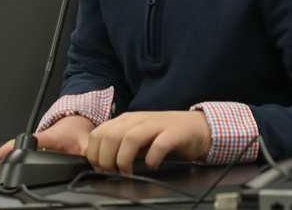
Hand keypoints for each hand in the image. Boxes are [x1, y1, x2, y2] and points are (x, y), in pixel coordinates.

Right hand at [0, 115, 93, 177]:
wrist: (77, 119)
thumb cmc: (78, 130)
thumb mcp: (87, 142)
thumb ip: (90, 153)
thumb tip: (94, 163)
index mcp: (49, 137)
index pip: (29, 142)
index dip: (15, 149)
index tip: (2, 156)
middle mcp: (38, 138)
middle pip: (14, 147)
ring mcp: (33, 142)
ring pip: (12, 149)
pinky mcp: (33, 146)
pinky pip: (15, 151)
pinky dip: (3, 159)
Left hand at [86, 111, 211, 173]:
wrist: (196, 128)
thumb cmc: (163, 135)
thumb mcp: (136, 137)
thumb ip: (117, 144)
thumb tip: (96, 161)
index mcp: (126, 120)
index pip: (98, 133)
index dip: (94, 154)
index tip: (100, 168)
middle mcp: (139, 120)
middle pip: (111, 136)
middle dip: (107, 159)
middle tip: (114, 172)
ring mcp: (156, 125)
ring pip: (131, 138)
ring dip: (124, 160)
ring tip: (128, 172)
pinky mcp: (173, 134)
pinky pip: (159, 145)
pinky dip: (152, 159)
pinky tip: (152, 166)